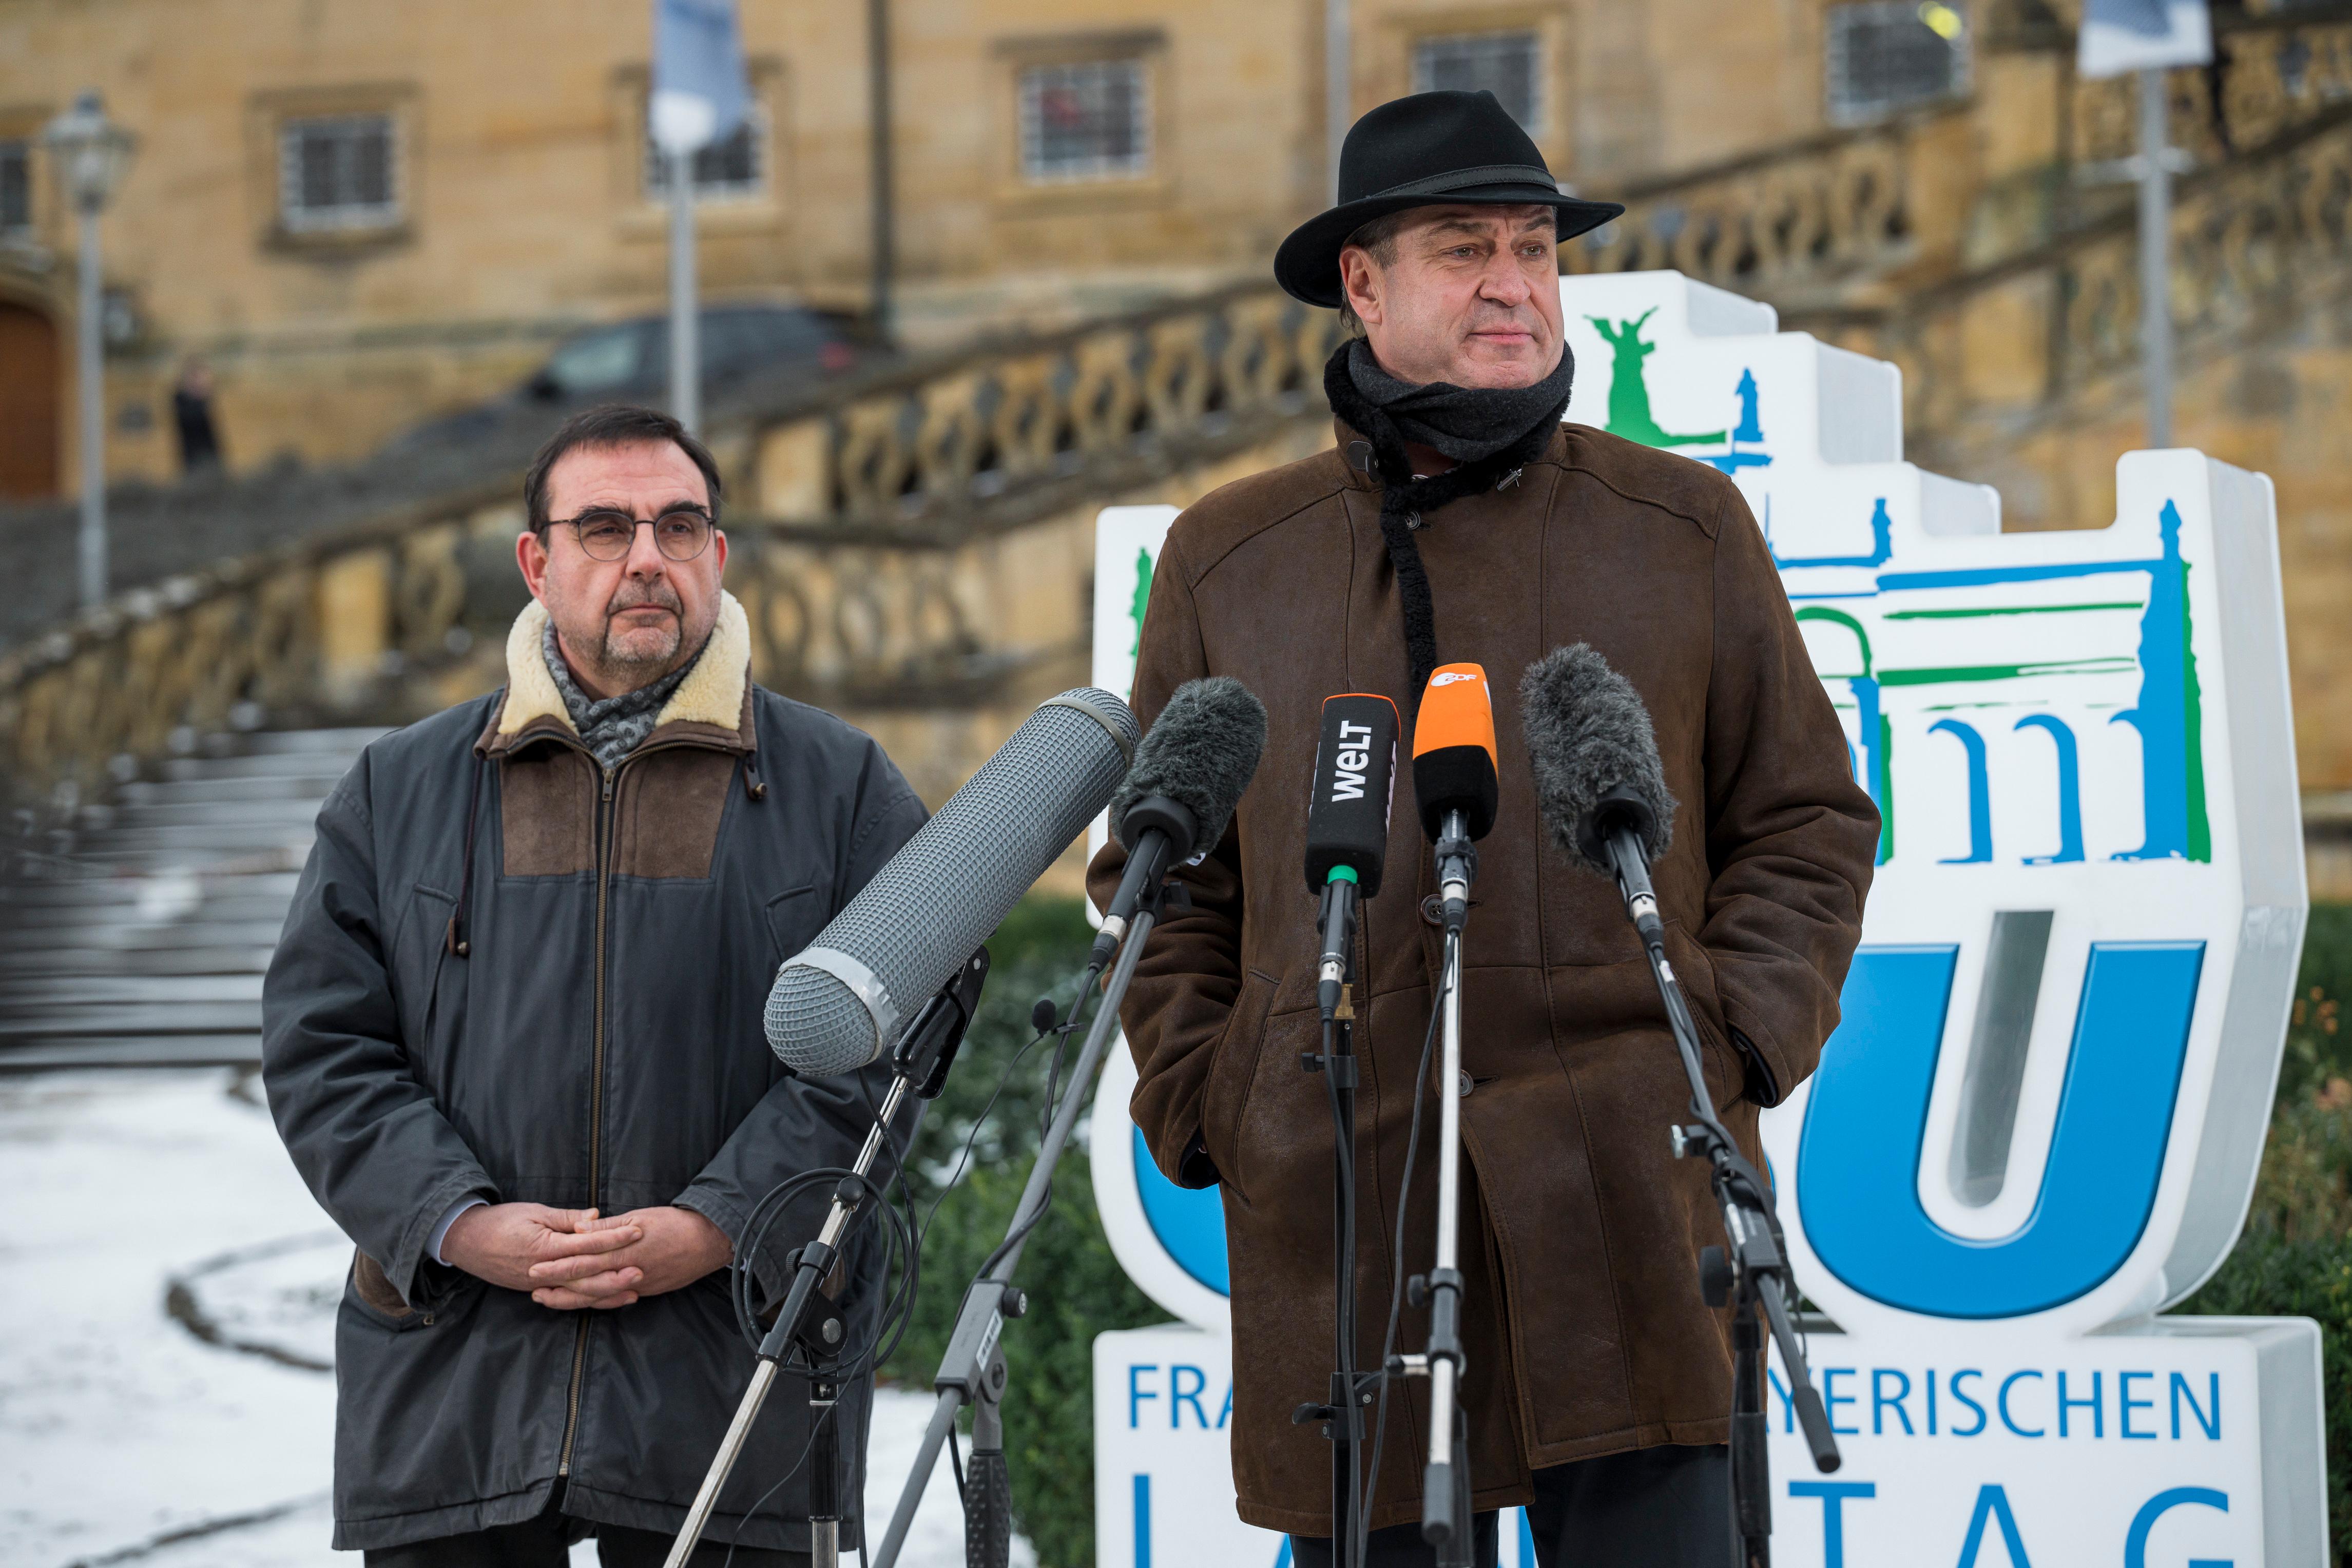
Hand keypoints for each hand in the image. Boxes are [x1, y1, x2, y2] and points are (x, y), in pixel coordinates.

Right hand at [441, 1203, 643, 1301]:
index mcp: (546, 1247)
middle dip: (616, 1274)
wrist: (466, 1241)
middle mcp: (544, 1270)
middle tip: (643, 1270)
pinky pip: (565, 1299)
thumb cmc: (501, 1221)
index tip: (637, 1231)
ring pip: (578, 1294)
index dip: (614, 1238)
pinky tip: (604, 1300)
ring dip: (606, 1294)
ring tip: (633, 1292)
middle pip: (586, 1276)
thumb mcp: (534, 1211)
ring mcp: (539, 1284)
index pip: (587, 1244)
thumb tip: (596, 1217)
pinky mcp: (534, 1290)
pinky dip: (586, 1301)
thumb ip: (566, 1218)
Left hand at [526, 1206, 732, 1310]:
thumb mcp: (639, 1217)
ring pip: (597, 1297)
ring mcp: (636, 1286)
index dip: (556, 1267)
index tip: (534, 1268)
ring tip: (550, 1299)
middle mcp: (626, 1273)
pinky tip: (583, 1302)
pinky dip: (595, 1302)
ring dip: (571, 1299)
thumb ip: (607, 1226)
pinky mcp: (646, 1291)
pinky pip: (615, 1300)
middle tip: (533, 1290)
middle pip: (585, 1284)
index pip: (582, 1261)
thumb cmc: (674, 1224)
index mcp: (622, 1251)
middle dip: (557, 1288)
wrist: (708, 1242)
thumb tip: (579, 1228)